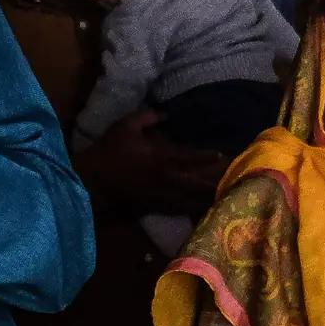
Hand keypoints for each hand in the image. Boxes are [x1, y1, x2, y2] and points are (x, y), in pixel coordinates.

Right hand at [74, 108, 228, 215]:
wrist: (93, 180)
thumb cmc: (109, 150)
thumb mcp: (126, 125)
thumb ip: (148, 117)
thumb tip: (166, 113)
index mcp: (161, 157)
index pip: (189, 156)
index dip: (206, 156)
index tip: (221, 155)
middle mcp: (165, 177)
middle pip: (196, 183)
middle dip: (213, 183)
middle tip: (231, 185)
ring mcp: (160, 194)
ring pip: (189, 199)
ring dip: (205, 200)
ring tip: (221, 201)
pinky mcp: (153, 206)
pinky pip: (176, 209)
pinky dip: (189, 210)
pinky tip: (199, 212)